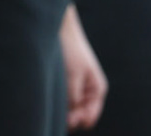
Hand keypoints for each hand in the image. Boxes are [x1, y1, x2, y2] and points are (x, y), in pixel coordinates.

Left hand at [60, 4, 107, 129]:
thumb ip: (74, 99)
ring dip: (63, 108)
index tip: (67, 117)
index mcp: (98, 90)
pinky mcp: (67, 84)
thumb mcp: (73, 77)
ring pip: (70, 110)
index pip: (90, 117)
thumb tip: (72, 121)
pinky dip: (58, 100)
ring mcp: (78, 88)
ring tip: (56, 96)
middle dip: (70, 116)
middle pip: (80, 116)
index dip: (78, 120)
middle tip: (59, 109)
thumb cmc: (71, 50)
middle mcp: (89, 92)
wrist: (61, 28)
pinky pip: (64, 100)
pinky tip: (52, 94)